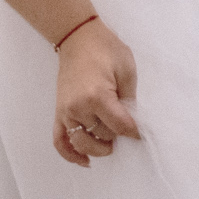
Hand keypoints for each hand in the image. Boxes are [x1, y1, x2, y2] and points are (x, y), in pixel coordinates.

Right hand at [53, 20, 141, 166]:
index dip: (133, 132)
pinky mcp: (58, 112)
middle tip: (124, 128)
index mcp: (98, 95)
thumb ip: (129, 97)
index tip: (140, 134)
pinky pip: (60, 141)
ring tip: (109, 143)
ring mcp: (65, 112)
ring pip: (82, 143)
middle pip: (102, 135)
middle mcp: (78, 107)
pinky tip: (85, 160)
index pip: (119, 125)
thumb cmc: (105, 49)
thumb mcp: (127, 68)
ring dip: (98, 148)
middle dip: (116, 135)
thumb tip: (132, 120)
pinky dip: (70, 155)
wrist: (78, 38)